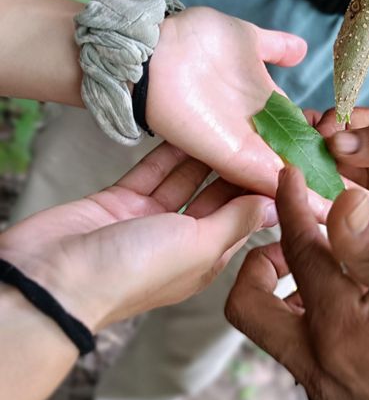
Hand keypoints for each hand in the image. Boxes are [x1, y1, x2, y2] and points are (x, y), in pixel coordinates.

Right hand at [0, 143, 276, 331]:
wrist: (56, 277)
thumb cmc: (133, 271)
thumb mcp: (197, 246)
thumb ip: (234, 221)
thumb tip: (274, 204)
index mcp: (205, 259)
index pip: (244, 221)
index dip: (262, 192)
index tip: (282, 159)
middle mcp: (181, 240)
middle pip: (217, 198)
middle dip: (236, 169)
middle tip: (259, 130)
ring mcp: (150, 220)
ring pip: (185, 180)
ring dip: (205, 155)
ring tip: (231, 121)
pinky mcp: (121, 201)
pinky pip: (152, 171)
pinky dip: (169, 153)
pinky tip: (188, 128)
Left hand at [147, 9, 368, 236]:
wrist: (154, 50)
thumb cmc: (195, 45)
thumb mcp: (248, 41)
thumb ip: (275, 49)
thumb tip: (302, 50)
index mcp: (273, 122)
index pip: (322, 154)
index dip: (353, 171)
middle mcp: (268, 148)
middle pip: (325, 184)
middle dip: (365, 206)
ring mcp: (255, 160)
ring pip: (311, 195)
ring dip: (351, 214)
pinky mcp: (239, 163)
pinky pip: (284, 190)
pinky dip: (315, 206)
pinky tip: (349, 223)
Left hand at [226, 167, 368, 399]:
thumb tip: (341, 204)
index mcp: (343, 328)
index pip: (298, 251)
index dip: (288, 205)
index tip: (287, 176)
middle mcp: (318, 366)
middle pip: (247, 305)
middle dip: (258, 262)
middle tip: (296, 239)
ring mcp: (323, 392)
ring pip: (271, 333)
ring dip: (282, 294)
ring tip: (328, 268)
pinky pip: (301, 356)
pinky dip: (309, 321)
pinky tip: (351, 307)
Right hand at [309, 107, 368, 259]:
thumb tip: (336, 141)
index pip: (339, 117)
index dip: (325, 127)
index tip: (320, 144)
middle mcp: (358, 150)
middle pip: (317, 142)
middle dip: (305, 150)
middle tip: (297, 163)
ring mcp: (348, 180)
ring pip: (313, 172)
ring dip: (305, 178)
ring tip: (301, 186)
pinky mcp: (344, 209)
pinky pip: (319, 201)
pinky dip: (310, 201)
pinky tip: (307, 205)